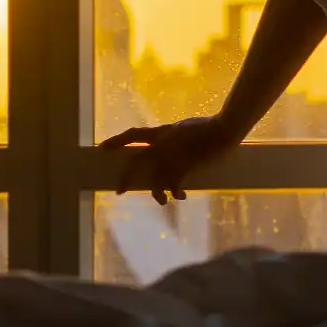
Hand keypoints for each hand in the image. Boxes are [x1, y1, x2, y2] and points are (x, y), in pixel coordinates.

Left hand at [101, 116, 243, 205]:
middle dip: (126, 178)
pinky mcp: (185, 167)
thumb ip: (172, 135)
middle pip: (136, 162)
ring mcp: (173, 156)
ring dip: (157, 194)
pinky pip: (174, 187)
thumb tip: (167, 142)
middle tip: (119, 191)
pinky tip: (181, 197)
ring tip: (161, 200)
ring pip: (155, 181)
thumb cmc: (208, 126)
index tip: (103, 148)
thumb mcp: (183, 126)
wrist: (223, 129)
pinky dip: (176, 194)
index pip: (133, 134)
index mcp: (161, 132)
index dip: (116, 140)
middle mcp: (162, 144)